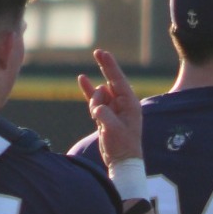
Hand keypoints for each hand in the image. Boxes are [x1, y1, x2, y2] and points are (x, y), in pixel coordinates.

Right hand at [77, 48, 143, 164]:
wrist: (122, 161)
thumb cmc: (123, 146)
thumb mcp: (114, 130)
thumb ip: (105, 116)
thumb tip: (96, 108)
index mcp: (130, 104)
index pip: (119, 80)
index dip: (110, 66)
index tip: (103, 54)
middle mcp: (123, 103)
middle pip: (111, 81)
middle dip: (105, 67)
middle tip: (98, 52)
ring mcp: (114, 108)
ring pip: (100, 94)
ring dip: (94, 101)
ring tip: (97, 117)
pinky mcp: (105, 115)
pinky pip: (95, 99)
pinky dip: (89, 91)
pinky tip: (82, 79)